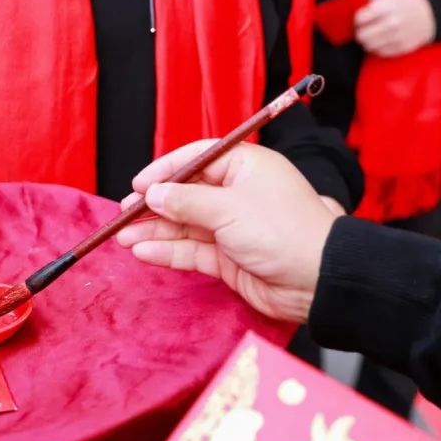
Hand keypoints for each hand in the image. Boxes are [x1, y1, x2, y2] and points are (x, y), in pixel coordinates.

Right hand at [116, 142, 336, 322]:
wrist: (317, 280)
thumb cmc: (283, 231)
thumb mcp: (229, 209)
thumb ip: (186, 202)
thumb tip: (154, 194)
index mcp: (245, 167)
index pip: (196, 160)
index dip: (165, 171)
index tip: (138, 185)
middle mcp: (237, 194)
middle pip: (185, 194)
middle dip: (153, 206)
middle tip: (123, 214)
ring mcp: (231, 227)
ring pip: (184, 225)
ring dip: (154, 231)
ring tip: (123, 238)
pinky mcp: (228, 258)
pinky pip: (191, 251)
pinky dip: (167, 251)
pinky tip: (144, 252)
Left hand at [355, 0, 435, 57]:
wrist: (431, 15)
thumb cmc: (406, 6)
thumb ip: (371, 7)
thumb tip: (353, 17)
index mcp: (386, 7)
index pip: (359, 19)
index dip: (357, 21)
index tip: (360, 21)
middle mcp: (391, 23)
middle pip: (361, 35)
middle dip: (360, 33)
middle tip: (364, 31)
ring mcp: (396, 37)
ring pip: (369, 46)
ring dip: (368, 42)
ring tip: (374, 36)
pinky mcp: (400, 48)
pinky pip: (380, 52)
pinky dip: (378, 47)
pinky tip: (384, 40)